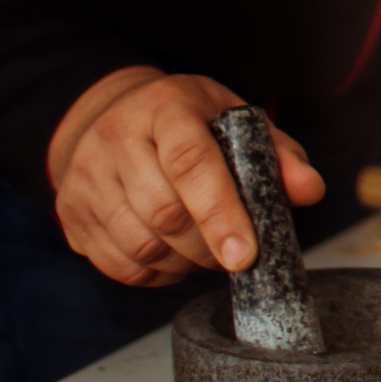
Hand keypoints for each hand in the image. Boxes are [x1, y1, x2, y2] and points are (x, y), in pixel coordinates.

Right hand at [47, 68, 324, 286]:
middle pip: (165, 213)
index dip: (220, 214)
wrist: (107, 114)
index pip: (190, 163)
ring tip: (203, 252)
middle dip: (208, 247)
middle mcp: (117, 137)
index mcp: (165, 106)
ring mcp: (86, 176)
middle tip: (233, 252)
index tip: (245, 255)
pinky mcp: (71, 212)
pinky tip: (171, 257)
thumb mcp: (232, 119)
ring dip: (182, 264)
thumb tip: (309, 190)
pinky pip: (118, 265)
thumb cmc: (184, 121)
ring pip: (140, 245)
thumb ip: (277, 154)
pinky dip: (154, 275)